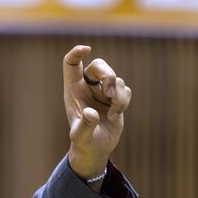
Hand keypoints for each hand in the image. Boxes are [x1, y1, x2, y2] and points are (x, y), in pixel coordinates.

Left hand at [62, 45, 131, 179]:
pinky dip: (124, 101)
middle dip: (108, 75)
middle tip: (110, 93)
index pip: (71, 64)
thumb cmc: (83, 141)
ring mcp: (102, 91)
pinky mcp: (116, 97)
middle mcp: (87, 87)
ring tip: (113, 113)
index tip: (86, 49)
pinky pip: (126, 89)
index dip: (76, 53)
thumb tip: (90, 113)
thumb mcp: (81, 136)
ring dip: (118, 96)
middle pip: (98, 65)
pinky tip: (115, 115)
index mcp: (73, 90)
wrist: (96, 148)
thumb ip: (85, 125)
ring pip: (116, 79)